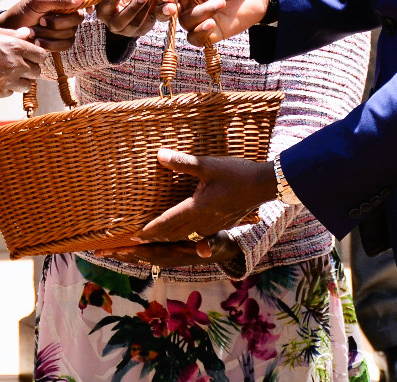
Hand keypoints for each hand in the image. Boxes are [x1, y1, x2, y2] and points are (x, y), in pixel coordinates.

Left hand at [0, 0, 95, 53]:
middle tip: (41, 20)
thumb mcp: (39, 0)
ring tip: (34, 30)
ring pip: (71, 32)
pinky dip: (50, 44)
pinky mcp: (62, 41)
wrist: (12, 30)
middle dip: (58, 22)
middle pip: (79, 17)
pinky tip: (38, 41)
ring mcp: (66, 26)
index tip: (87, 8)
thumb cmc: (24, 10)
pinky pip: (66, 44)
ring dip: (50, 33)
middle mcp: (69, 9)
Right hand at [0, 25, 47, 96]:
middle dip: (30, 68)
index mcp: (16, 47)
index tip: (29, 54)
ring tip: (9, 73)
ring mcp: (8, 81)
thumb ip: (13, 34)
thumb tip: (28, 33)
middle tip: (19, 64)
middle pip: (37, 72)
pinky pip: (12, 93)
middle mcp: (16, 65)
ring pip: (27, 85)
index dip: (36, 55)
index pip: (41, 56)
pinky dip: (8, 88)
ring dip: (21, 80)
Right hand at [93, 0, 175, 38]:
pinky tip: (166, 5)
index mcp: (103, 11)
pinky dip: (159, 14)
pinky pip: (149, 24)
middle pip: (122, 19)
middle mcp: (113, 24)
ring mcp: (127, 30)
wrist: (129, 3)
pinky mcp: (141, 31)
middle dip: (134, 7)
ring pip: (136, 23)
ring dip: (146, 10)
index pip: (110, 0)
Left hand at [107, 232, 238, 268]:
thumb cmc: (219, 241)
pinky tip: (115, 247)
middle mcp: (167, 258)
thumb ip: (210, 244)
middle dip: (119, 253)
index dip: (137, 248)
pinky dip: (127, 251)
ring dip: (119, 253)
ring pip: (137, 256)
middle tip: (98, 250)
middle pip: (139, 256)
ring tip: (99, 250)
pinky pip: (141, 254)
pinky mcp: (162, 254)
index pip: (153, 251)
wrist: (222, 251)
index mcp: (177, 253)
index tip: (120, 245)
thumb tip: (204, 250)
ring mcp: (164, 258)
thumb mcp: (218, 240)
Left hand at [137, 150, 278, 245]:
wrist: (263, 185)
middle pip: (173, 234)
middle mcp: (203, 222)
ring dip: (168, 238)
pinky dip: (182, 234)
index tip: (133, 236)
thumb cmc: (236, 173)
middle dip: (154, 239)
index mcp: (197, 209)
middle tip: (136, 241)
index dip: (149, 230)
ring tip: (153, 237)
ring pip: (185, 236)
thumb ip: (183, 162)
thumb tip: (159, 155)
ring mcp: (213, 225)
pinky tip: (180, 229)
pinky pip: (196, 233)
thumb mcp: (207, 165)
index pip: (167, 223)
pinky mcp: (220, 224)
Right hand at [169, 0, 268, 46]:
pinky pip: (196, 39)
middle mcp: (191, 7)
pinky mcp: (211, 34)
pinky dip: (200, 33)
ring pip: (186, 24)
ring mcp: (200, 21)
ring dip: (200, 14)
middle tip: (175, 6)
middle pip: (174, 13)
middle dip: (173, 10)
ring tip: (221, 3)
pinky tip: (211, 23)